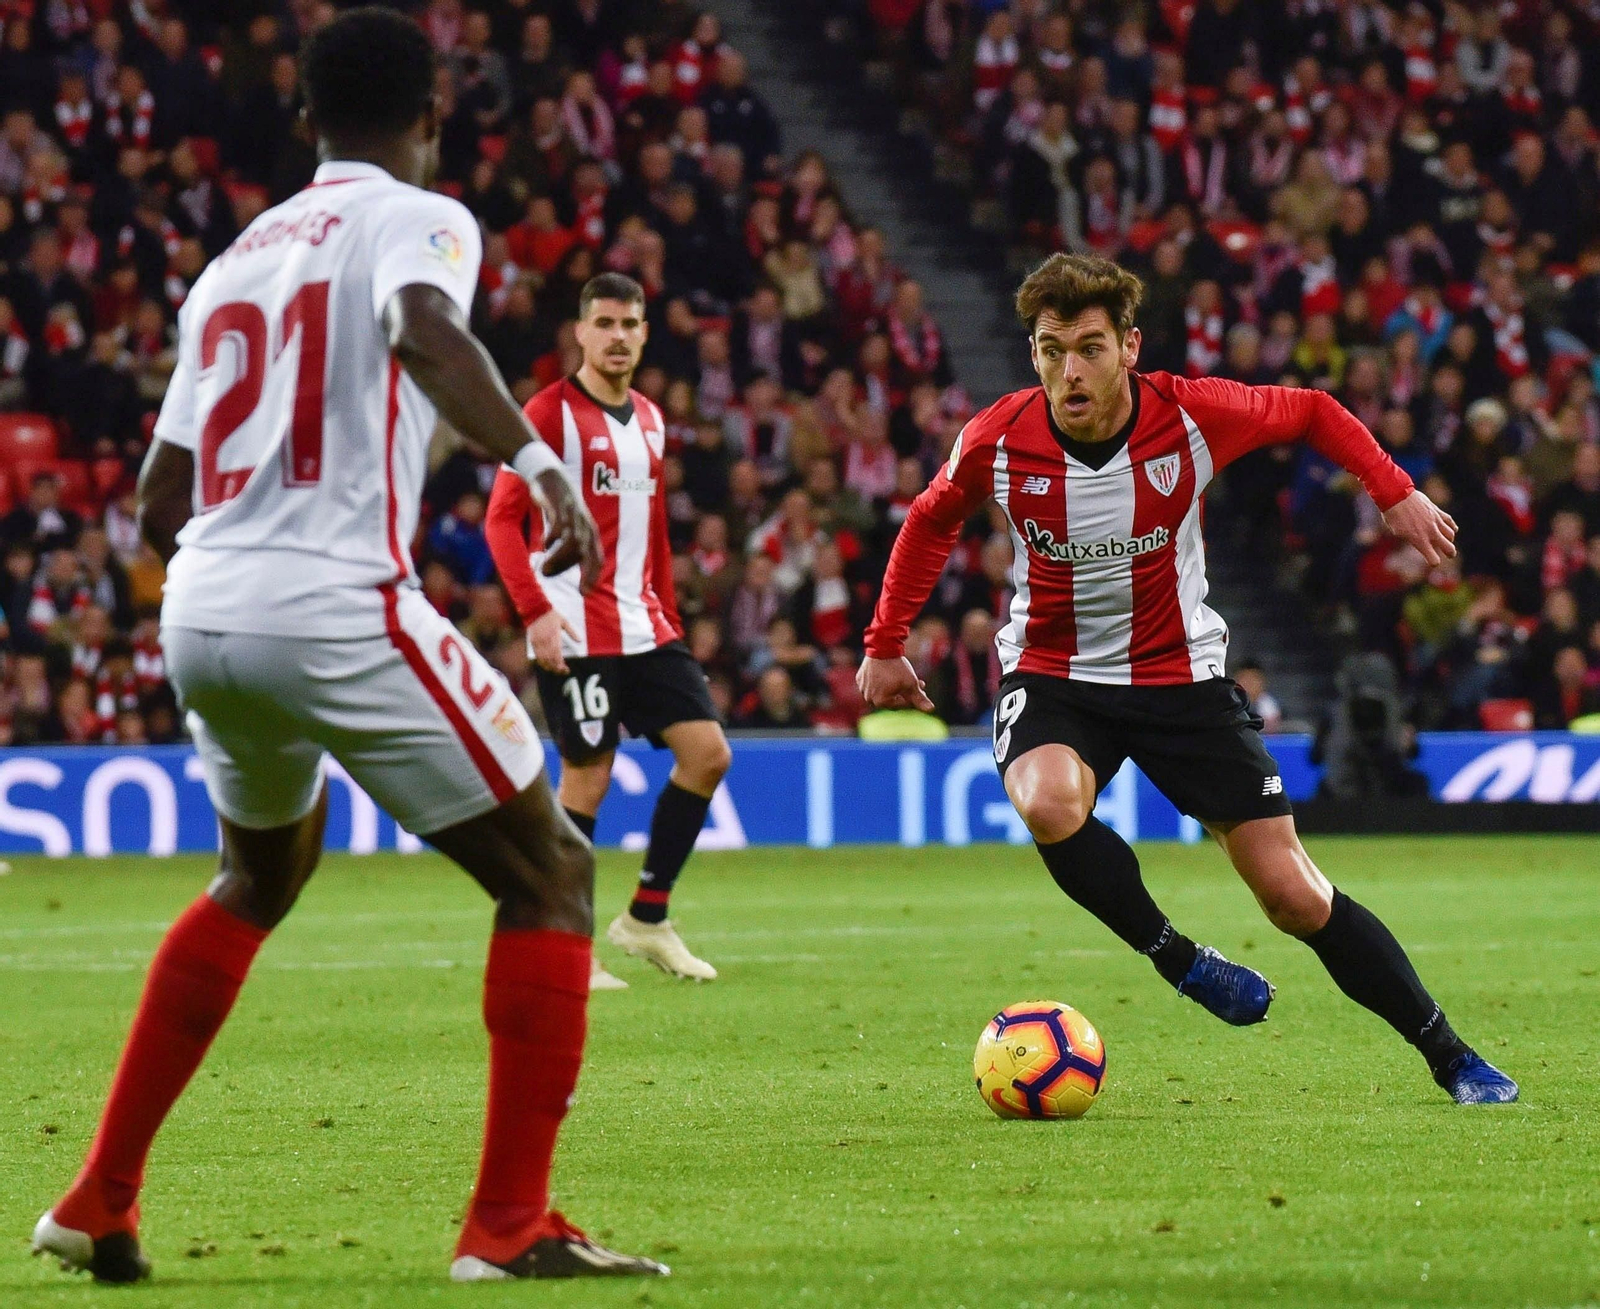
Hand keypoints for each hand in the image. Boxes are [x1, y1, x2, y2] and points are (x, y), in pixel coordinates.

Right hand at [528, 608, 576, 673]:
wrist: (537, 610)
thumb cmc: (551, 615)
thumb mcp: (564, 622)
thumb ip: (572, 632)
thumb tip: (580, 641)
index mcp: (554, 636)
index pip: (557, 655)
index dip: (561, 665)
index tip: (566, 669)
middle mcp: (546, 641)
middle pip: (550, 659)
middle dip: (556, 668)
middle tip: (562, 672)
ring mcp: (538, 642)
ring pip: (543, 659)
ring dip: (549, 667)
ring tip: (555, 670)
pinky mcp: (533, 642)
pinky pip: (537, 656)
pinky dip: (541, 662)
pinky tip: (546, 665)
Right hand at [533, 469, 602, 592]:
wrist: (552, 478)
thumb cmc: (559, 509)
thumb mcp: (565, 530)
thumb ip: (562, 550)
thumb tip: (550, 572)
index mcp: (589, 534)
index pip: (597, 559)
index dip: (592, 576)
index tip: (584, 592)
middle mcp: (585, 527)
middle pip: (585, 554)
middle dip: (570, 569)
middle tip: (550, 577)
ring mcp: (574, 516)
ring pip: (573, 543)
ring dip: (559, 559)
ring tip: (544, 569)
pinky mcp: (561, 507)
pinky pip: (560, 527)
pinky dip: (553, 540)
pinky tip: (545, 545)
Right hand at [856, 655, 933, 711]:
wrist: (882, 647)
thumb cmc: (897, 668)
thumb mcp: (911, 684)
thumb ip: (920, 699)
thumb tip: (931, 709)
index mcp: (880, 702)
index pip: (901, 705)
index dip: (913, 697)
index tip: (921, 687)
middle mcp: (868, 698)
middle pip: (891, 698)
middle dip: (904, 691)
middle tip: (914, 682)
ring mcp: (862, 688)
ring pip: (881, 691)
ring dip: (892, 687)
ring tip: (901, 677)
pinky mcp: (859, 678)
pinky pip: (872, 683)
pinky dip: (881, 680)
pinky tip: (889, 673)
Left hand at [1381, 489, 1456, 565]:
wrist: (1397, 496)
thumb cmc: (1393, 515)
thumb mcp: (1397, 532)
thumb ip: (1411, 539)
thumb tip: (1419, 542)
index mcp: (1420, 540)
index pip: (1434, 559)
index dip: (1433, 562)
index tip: (1431, 561)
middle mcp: (1431, 532)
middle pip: (1449, 548)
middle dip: (1450, 553)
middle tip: (1449, 555)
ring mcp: (1436, 521)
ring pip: (1451, 535)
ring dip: (1449, 540)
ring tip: (1446, 541)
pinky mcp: (1437, 511)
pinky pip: (1450, 521)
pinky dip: (1452, 527)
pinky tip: (1451, 529)